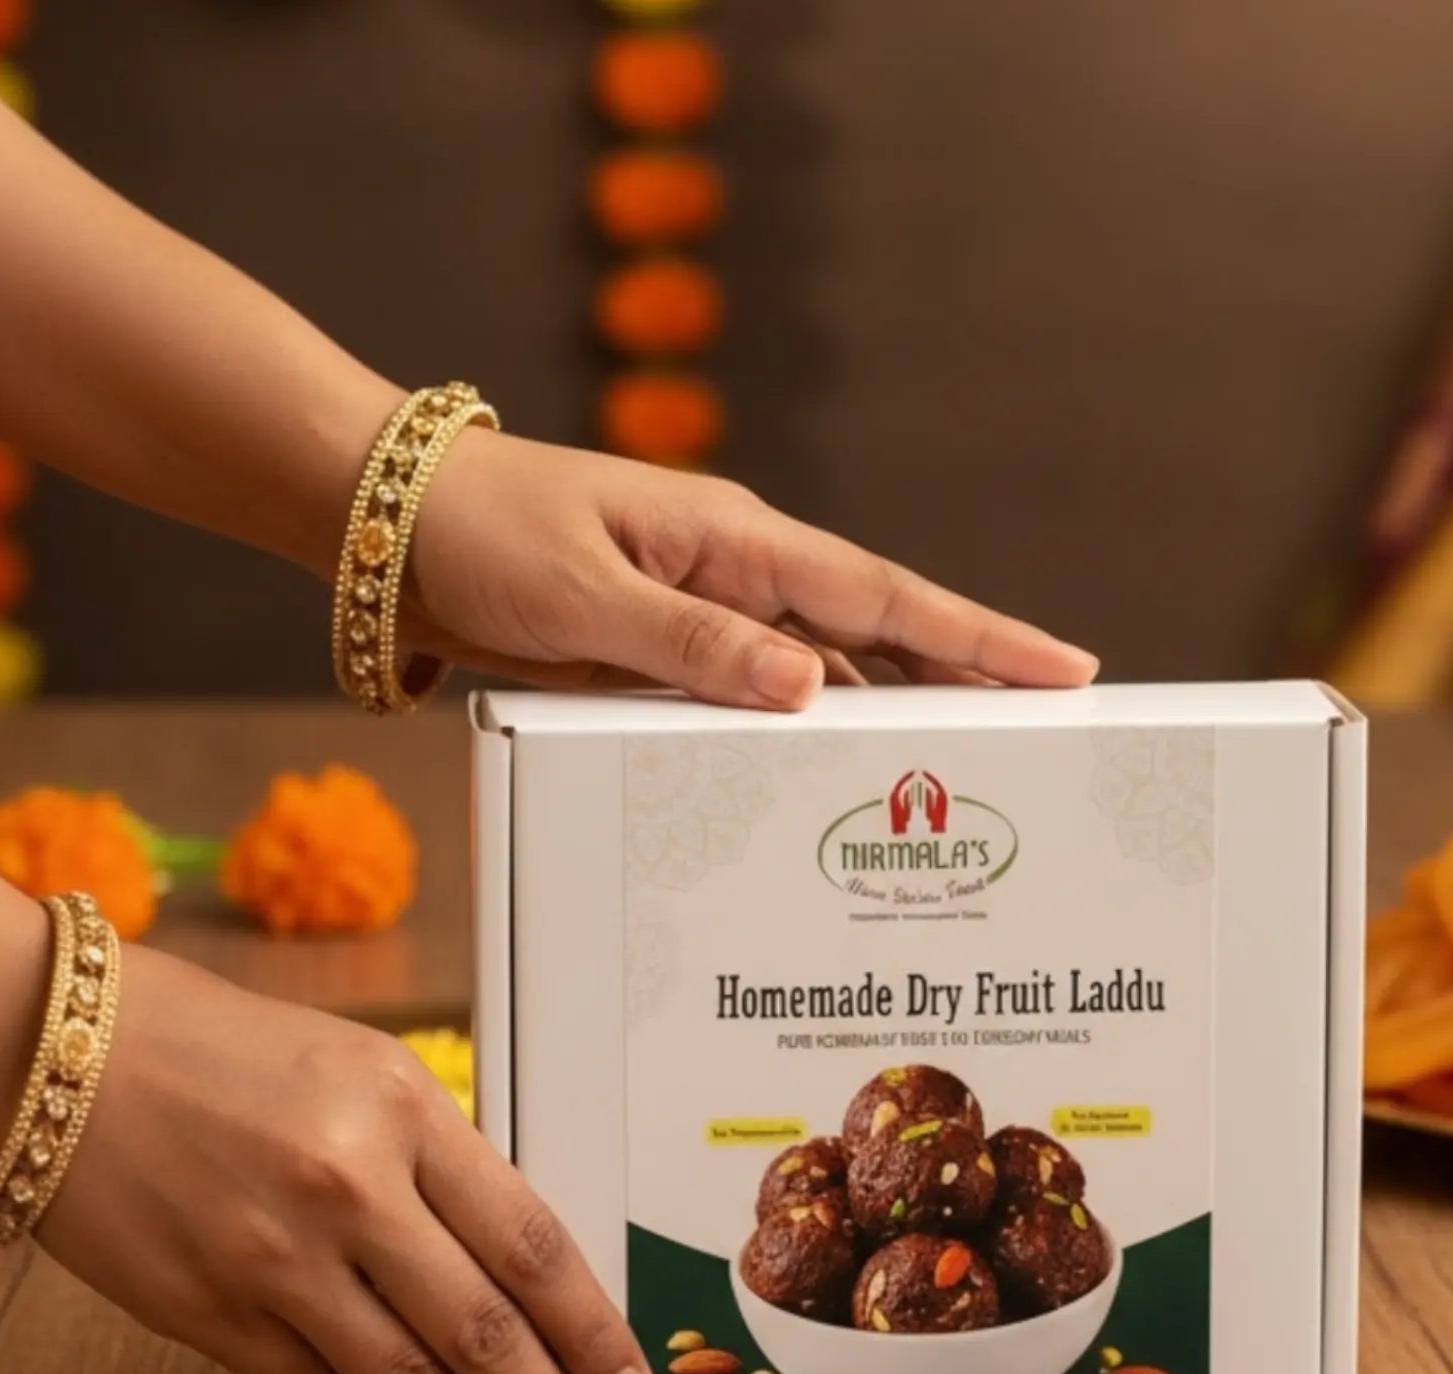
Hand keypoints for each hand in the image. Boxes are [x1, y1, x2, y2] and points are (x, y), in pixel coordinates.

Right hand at [37, 947, 651, 1373]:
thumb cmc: (219, 1051)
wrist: (53, 1050)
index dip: (594, 1334)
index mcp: (404, 1111)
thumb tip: (520, 1273)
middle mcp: (347, 1187)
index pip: (532, 1246)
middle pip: (484, 1332)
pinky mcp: (207, 1315)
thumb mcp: (361, 1071)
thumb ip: (441, 1166)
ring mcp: (273, 1259)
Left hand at [402, 434, 1099, 709]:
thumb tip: (809, 686)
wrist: (389, 523)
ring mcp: (706, 608)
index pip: (879, 596)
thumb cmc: (480, 536)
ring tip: (971, 760)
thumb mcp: (581, 596)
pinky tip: (835, 770)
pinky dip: (811, 727)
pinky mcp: (669, 646)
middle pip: (878, 631)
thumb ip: (692, 643)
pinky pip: (763, 692)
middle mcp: (735, 571)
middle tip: (1057, 719)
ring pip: (828, 667)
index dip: (975, 637)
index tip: (1063, 667)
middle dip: (968, 673)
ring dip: (896, 709)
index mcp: (731, 540)